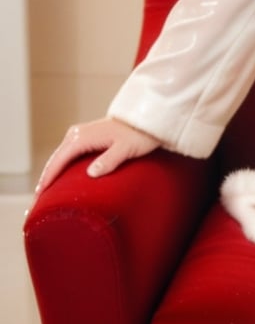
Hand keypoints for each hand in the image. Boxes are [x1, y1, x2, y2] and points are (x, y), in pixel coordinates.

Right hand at [35, 117, 160, 194]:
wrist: (147, 120)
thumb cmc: (139, 135)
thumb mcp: (126, 149)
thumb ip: (110, 160)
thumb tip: (91, 173)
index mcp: (81, 137)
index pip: (58, 162)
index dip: (47, 180)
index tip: (39, 198)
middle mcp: (76, 134)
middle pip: (54, 160)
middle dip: (45, 180)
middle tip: (37, 203)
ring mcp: (80, 134)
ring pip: (59, 157)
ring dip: (51, 174)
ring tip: (45, 196)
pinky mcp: (85, 137)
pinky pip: (67, 155)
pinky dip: (60, 167)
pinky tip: (59, 180)